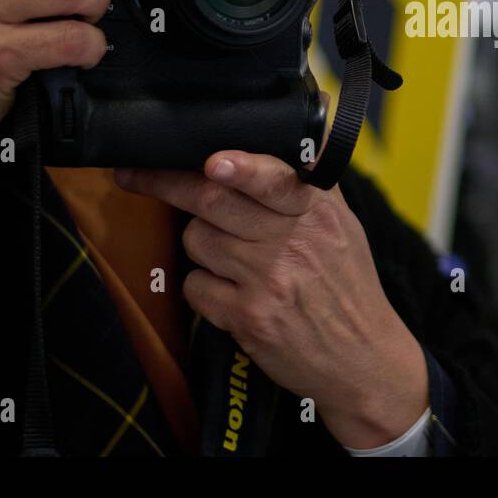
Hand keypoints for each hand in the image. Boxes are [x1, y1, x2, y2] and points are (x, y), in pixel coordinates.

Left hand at [113, 154, 429, 449]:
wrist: (362, 357)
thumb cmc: (346, 285)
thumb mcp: (342, 225)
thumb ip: (305, 185)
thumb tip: (269, 140)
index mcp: (318, 212)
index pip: (276, 180)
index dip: (241, 168)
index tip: (212, 162)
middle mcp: (294, 242)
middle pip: (214, 201)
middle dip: (165, 183)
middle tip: (135, 175)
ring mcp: (269, 280)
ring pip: (196, 239)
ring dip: (198, 241)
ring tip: (228, 254)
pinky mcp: (248, 317)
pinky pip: (195, 285)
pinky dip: (202, 285)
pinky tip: (229, 291)